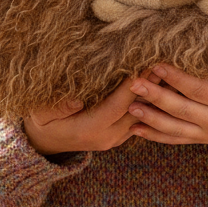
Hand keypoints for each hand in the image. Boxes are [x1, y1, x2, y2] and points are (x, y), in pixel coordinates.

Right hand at [23, 72, 157, 156]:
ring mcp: (114, 138)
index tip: (143, 66)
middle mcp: (107, 136)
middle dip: (150, 86)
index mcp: (89, 130)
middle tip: (163, 62)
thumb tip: (76, 100)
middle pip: (136, 110)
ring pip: (142, 115)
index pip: (117, 106)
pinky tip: (158, 85)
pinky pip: (139, 118)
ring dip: (154, 94)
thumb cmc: (40, 123)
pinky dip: (149, 102)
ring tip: (167, 71)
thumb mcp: (40, 113)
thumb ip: (58, 107)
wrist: (42, 144)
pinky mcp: (118, 136)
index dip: (131, 86)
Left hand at [127, 58, 207, 146]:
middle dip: (156, 97)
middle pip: (181, 109)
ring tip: (129, 107)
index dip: (178, 79)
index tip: (158, 65)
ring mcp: (207, 133)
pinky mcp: (201, 139)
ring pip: (175, 128)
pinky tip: (134, 129)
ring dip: (150, 118)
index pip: (200, 90)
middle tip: (134, 83)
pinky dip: (154, 136)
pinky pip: (175, 139)